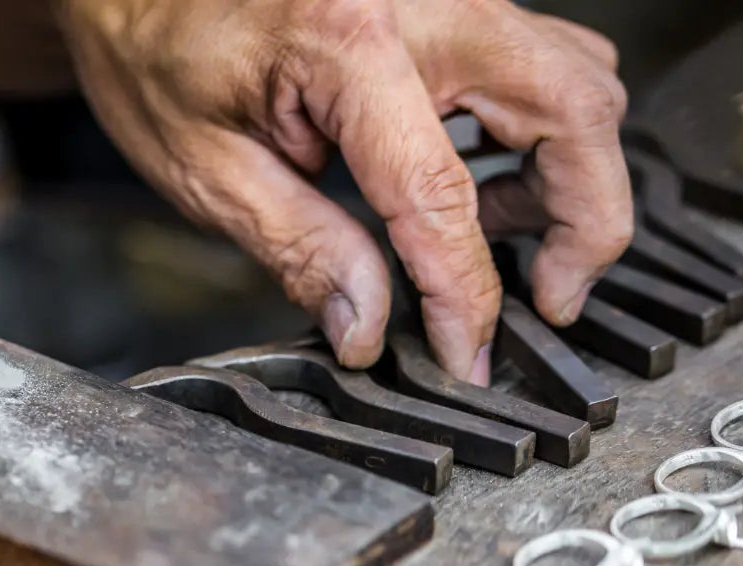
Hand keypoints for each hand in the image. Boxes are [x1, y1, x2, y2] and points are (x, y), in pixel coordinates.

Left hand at [59, 0, 630, 383]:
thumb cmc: (158, 50)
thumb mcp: (208, 170)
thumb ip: (302, 249)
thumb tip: (370, 328)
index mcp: (347, 40)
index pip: (441, 192)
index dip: (464, 292)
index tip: (467, 355)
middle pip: (575, 109)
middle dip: (585, 222)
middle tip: (547, 297)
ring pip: (580, 82)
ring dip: (571, 176)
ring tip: (502, 242)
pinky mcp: (457, 1)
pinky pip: (547, 63)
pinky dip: (544, 135)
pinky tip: (486, 184)